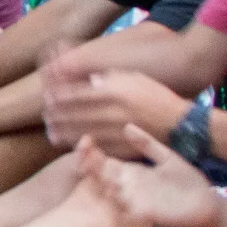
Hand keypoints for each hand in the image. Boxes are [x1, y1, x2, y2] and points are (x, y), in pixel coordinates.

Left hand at [42, 67, 192, 150]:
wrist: (179, 124)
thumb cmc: (155, 96)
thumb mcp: (133, 78)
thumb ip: (108, 78)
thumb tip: (86, 81)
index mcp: (113, 92)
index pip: (75, 94)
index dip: (58, 96)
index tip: (48, 97)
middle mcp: (111, 113)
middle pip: (73, 114)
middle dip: (55, 114)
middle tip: (46, 115)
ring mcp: (114, 133)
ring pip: (79, 133)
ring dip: (61, 132)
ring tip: (51, 130)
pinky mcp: (120, 149)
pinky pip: (94, 147)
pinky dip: (78, 145)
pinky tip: (70, 143)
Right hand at [79, 126, 226, 226]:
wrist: (206, 204)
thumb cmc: (187, 181)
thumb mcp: (166, 157)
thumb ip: (147, 144)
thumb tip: (126, 126)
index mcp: (132, 173)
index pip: (106, 162)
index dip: (93, 153)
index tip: (85, 139)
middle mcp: (129, 187)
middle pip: (104, 176)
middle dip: (91, 166)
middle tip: (82, 152)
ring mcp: (136, 201)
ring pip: (113, 192)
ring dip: (104, 183)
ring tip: (93, 169)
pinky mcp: (146, 214)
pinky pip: (129, 210)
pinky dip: (121, 202)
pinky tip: (116, 192)